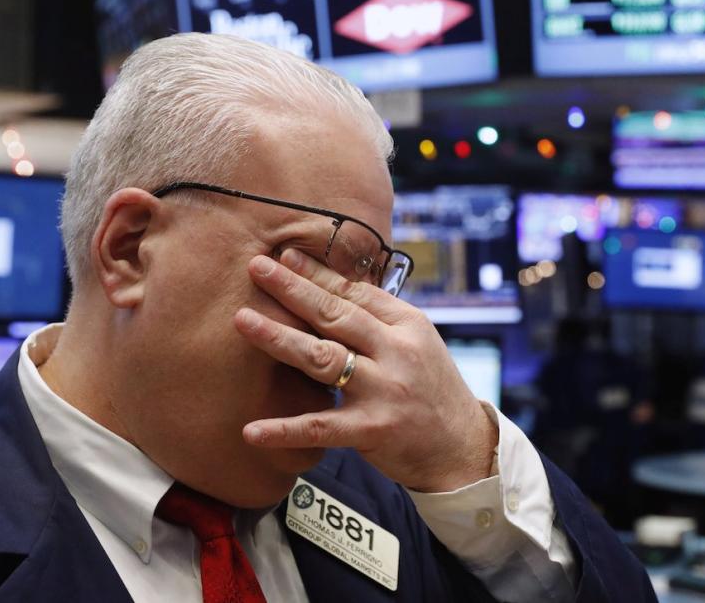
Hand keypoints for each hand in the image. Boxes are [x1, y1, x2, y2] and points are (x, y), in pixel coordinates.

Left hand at [233, 249, 496, 492]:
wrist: (462, 446)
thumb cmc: (432, 391)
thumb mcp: (417, 344)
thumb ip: (378, 321)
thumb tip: (330, 288)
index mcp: (408, 325)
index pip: (355, 292)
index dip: (317, 274)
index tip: (284, 256)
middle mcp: (397, 351)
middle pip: (335, 315)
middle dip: (292, 289)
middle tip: (256, 268)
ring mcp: (385, 389)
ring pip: (323, 358)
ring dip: (279, 338)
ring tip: (243, 321)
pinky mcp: (374, 429)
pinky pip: (321, 427)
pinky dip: (285, 429)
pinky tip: (251, 430)